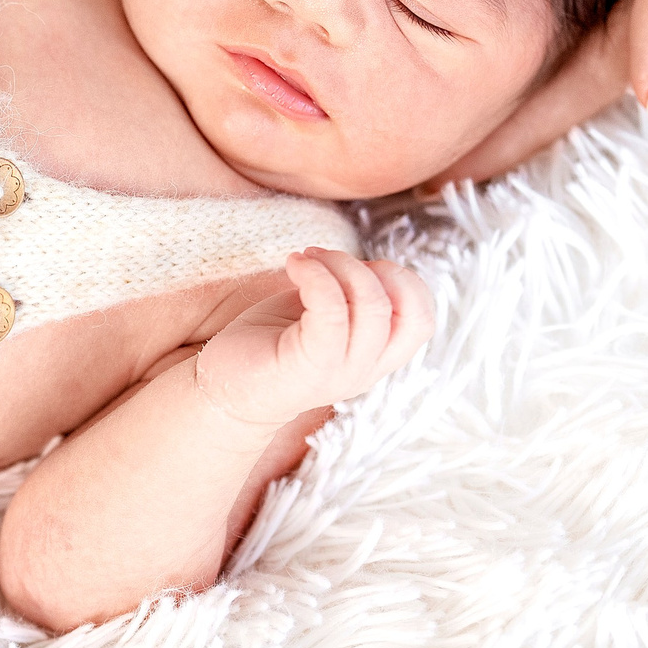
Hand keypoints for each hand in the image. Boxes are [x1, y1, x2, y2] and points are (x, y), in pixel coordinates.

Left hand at [192, 248, 432, 427]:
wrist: (224, 390)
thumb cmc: (271, 342)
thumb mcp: (322, 314)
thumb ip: (352, 297)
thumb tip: (373, 265)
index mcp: (374, 356)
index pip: (423, 318)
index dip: (401, 279)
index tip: (354, 265)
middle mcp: (365, 368)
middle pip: (408, 310)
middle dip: (371, 267)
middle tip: (324, 257)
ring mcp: (341, 372)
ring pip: (372, 306)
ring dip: (338, 264)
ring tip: (303, 260)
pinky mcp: (309, 368)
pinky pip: (332, 312)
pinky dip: (317, 276)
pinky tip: (293, 265)